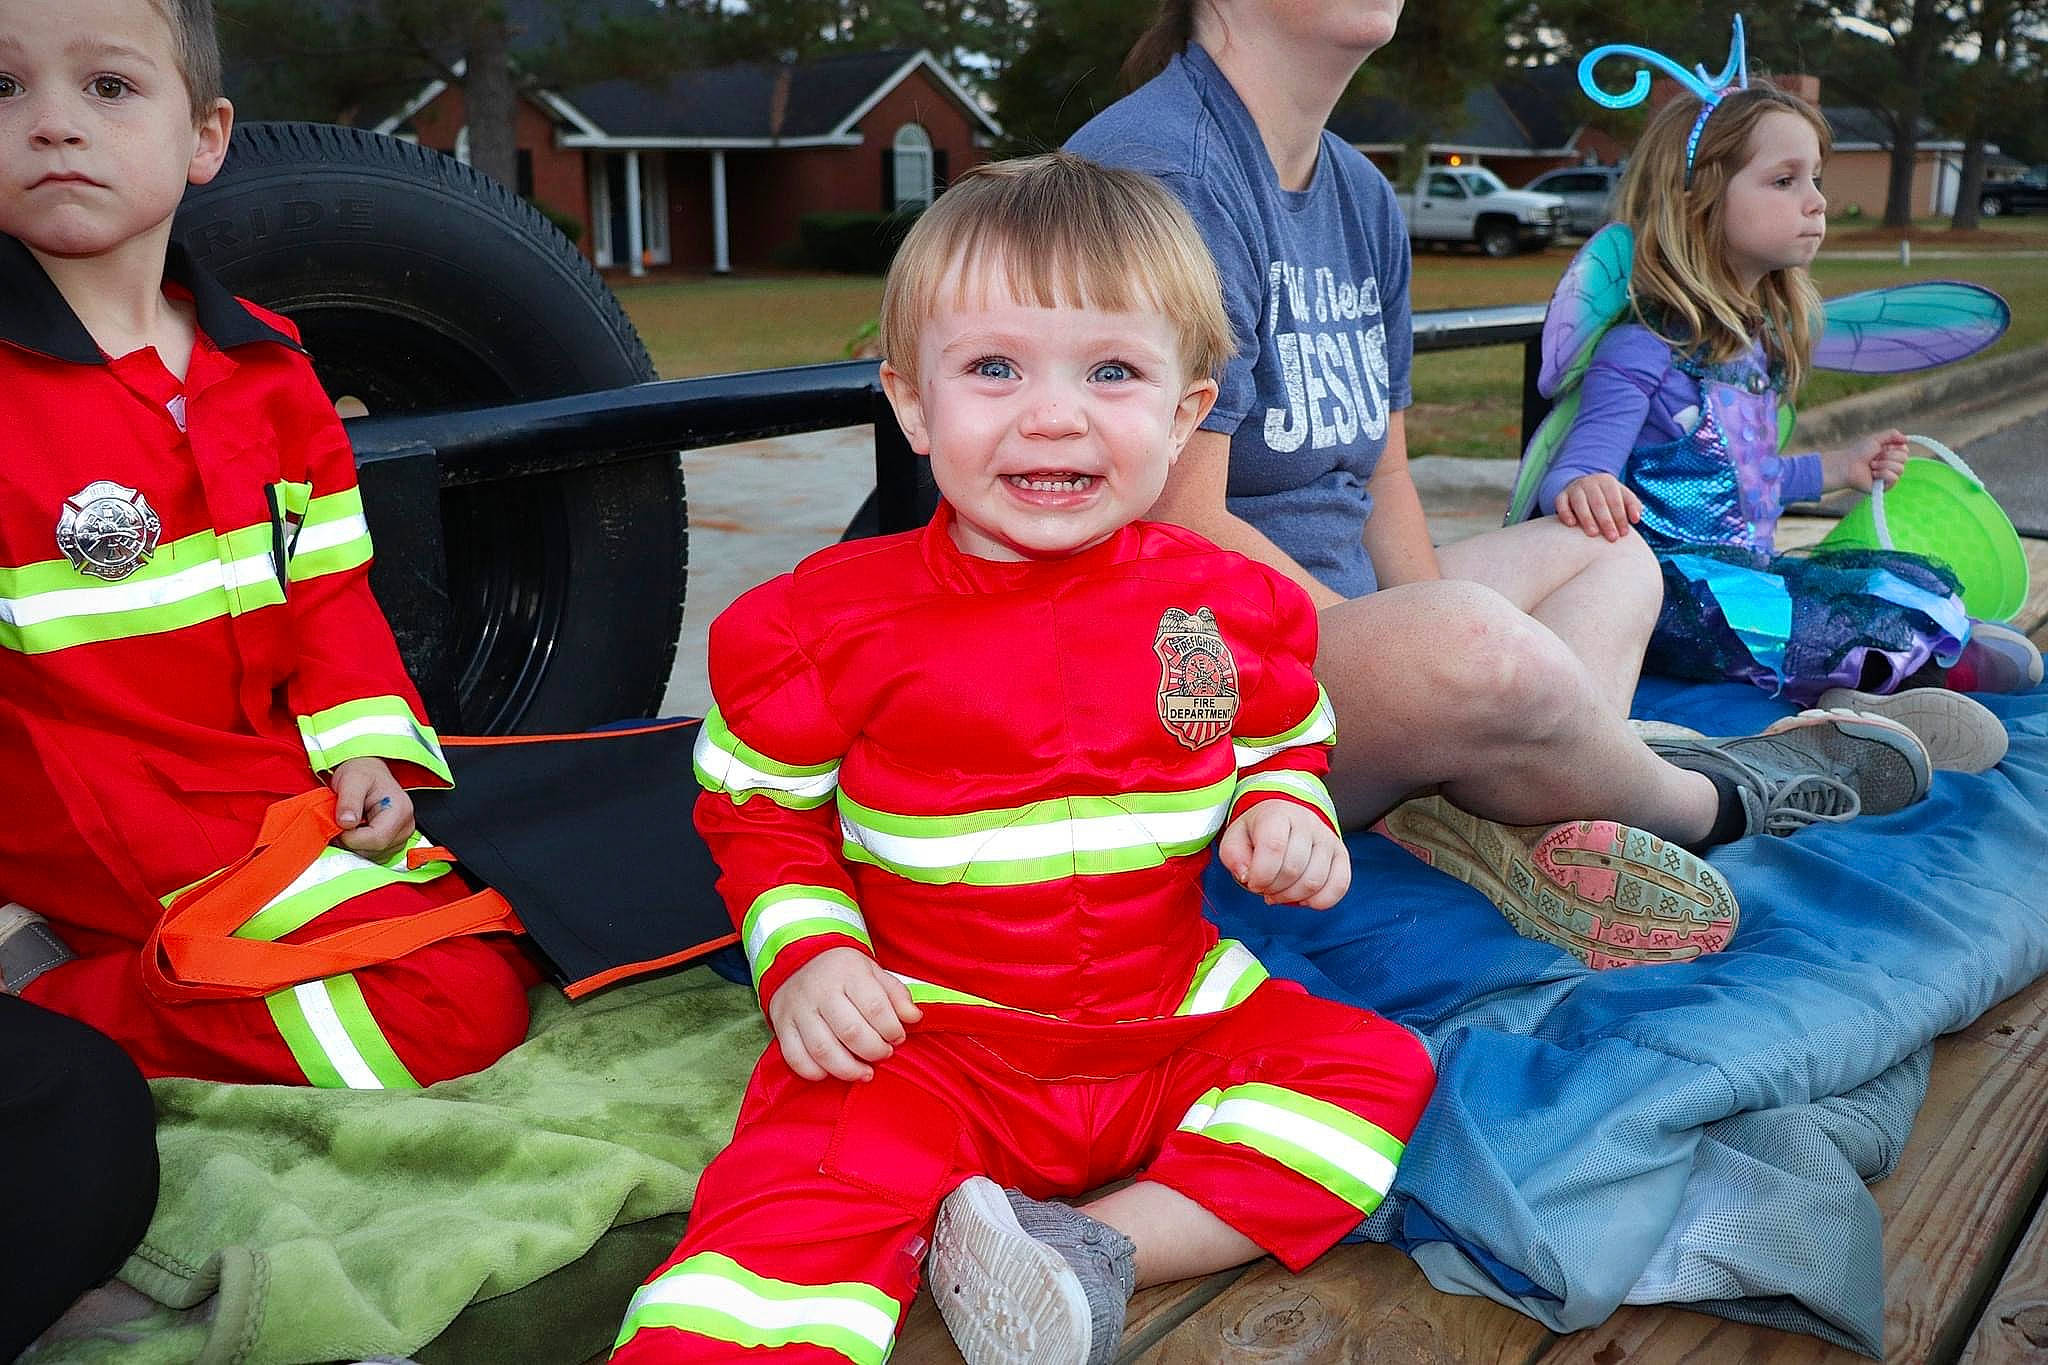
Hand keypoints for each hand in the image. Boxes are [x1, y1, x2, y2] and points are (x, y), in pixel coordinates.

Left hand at [329, 756, 414, 857]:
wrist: (367, 772)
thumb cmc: (362, 773)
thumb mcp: (352, 780)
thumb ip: (349, 801)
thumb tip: (346, 823)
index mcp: (400, 810)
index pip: (377, 840)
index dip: (351, 838)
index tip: (338, 825)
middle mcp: (406, 826)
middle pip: (375, 850)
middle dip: (351, 842)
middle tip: (340, 824)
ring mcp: (401, 837)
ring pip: (373, 856)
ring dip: (354, 846)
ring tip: (348, 825)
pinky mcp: (394, 843)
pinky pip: (374, 856)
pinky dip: (359, 848)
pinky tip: (355, 832)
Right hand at [767, 947, 923, 1082]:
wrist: (799, 959)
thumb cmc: (844, 972)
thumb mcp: (873, 972)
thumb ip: (896, 995)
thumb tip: (914, 1018)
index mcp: (847, 972)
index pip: (875, 1007)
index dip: (892, 1029)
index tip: (898, 1038)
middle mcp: (820, 990)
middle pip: (851, 1031)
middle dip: (874, 1051)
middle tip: (884, 1054)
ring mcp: (798, 1009)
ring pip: (823, 1049)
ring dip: (849, 1069)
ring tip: (865, 1072)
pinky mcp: (783, 1025)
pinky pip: (796, 1057)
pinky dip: (815, 1072)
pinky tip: (832, 1072)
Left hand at [1217, 800, 1350, 909]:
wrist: (1286, 817)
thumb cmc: (1258, 831)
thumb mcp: (1235, 837)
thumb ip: (1233, 855)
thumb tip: (1246, 875)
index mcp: (1278, 814)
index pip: (1274, 847)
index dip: (1261, 874)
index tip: (1252, 882)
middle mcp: (1307, 823)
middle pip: (1294, 869)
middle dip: (1273, 888)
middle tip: (1264, 887)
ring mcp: (1328, 838)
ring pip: (1315, 881)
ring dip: (1292, 897)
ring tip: (1279, 892)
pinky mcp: (1341, 854)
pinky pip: (1339, 885)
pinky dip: (1320, 901)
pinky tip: (1302, 898)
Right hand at [1553, 473, 1641, 540]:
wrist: (1584, 488)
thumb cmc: (1608, 498)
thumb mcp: (1622, 497)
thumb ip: (1633, 506)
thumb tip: (1636, 518)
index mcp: (1607, 481)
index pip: (1615, 500)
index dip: (1620, 517)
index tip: (1624, 533)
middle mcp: (1590, 482)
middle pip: (1598, 502)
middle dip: (1606, 521)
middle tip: (1612, 538)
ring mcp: (1575, 488)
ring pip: (1580, 503)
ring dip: (1587, 519)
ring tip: (1593, 534)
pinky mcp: (1562, 495)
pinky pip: (1561, 503)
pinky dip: (1565, 513)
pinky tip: (1571, 524)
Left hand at [1822, 429, 1908, 492]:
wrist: (1847, 466)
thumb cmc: (1859, 452)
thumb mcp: (1876, 438)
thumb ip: (1892, 434)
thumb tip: (1908, 439)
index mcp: (1891, 454)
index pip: (1905, 450)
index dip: (1895, 448)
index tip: (1882, 448)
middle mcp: (1892, 465)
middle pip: (1904, 459)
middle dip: (1888, 456)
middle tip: (1874, 458)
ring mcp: (1889, 476)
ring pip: (1900, 469)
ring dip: (1884, 465)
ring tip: (1872, 466)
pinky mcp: (1885, 486)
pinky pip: (1894, 478)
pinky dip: (1882, 474)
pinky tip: (1873, 474)